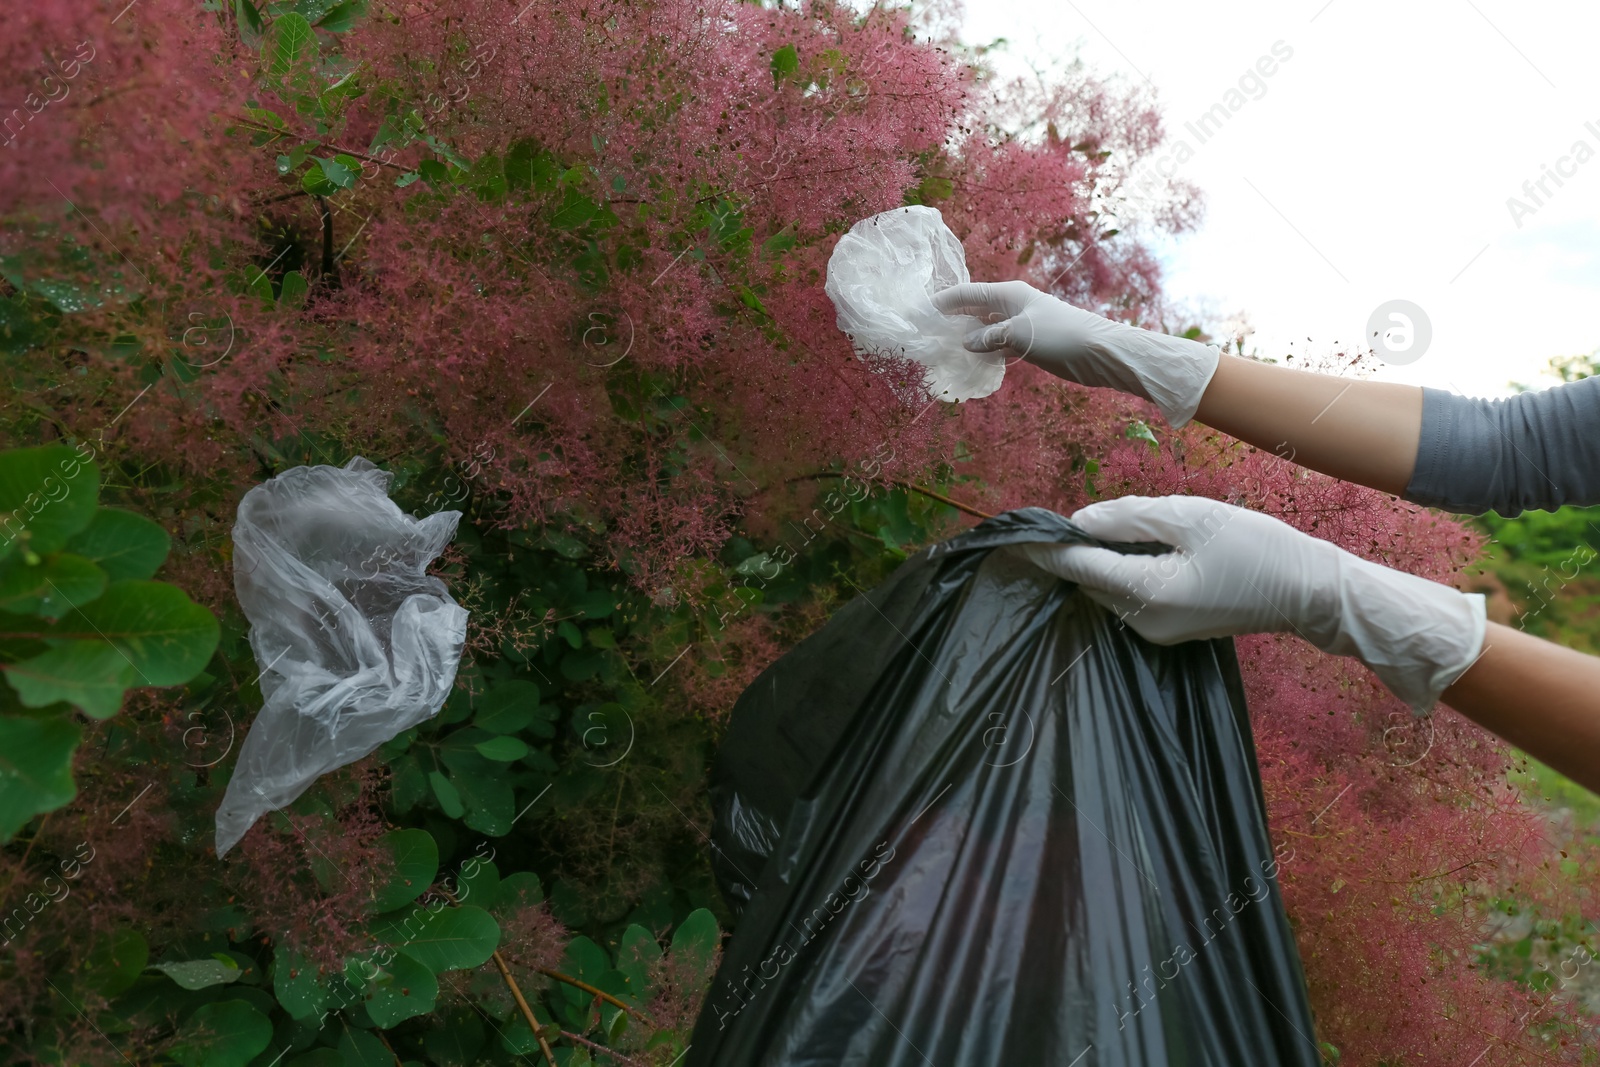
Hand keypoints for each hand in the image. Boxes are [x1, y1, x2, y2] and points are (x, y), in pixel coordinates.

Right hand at [931, 280, 1219, 427]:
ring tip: (943, 351)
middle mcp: (1011, 306)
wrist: (1099, 352)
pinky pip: (997, 346)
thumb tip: (965, 343)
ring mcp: (1019, 325)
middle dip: (952, 321)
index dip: (943, 301)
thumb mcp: (1019, 333)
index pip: (967, 293)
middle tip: (927, 334)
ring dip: (967, 340)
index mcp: (1008, 294)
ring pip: (985, 330)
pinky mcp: (1028, 344)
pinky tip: (971, 364)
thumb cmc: (1060, 335)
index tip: (920, 311)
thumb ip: (989, 338)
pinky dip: (984, 353)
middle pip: (974, 311)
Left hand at [1015, 495, 1486, 713]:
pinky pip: (1131, 594)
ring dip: (1102, 558)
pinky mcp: (1170, 627)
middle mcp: (1142, 621)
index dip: (1044, 548)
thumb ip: (1129, 517)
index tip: (1012, 532)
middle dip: (1075, 549)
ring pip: (1109, 587)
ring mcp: (1156, 630)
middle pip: (1090, 579)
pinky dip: (1125, 569)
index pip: (1078, 567)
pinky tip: (1140, 545)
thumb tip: (1079, 521)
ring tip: (1113, 525)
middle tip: (1064, 515)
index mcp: (1145, 593)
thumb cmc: (1256, 549)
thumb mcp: (1191, 517)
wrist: (1311, 592)